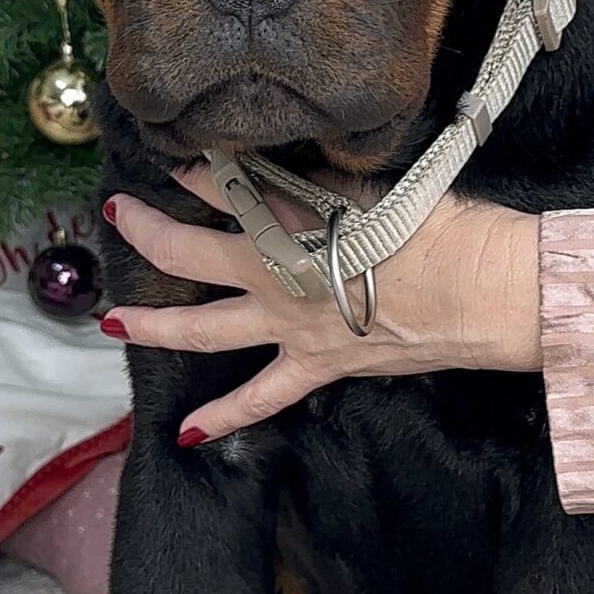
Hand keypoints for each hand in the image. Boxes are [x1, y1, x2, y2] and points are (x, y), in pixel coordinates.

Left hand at [104, 167, 541, 444]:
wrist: (481, 287)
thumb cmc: (443, 228)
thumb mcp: (376, 186)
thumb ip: (321, 180)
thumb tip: (289, 170)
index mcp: (294, 217)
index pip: (227, 185)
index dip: (198, 170)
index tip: (180, 159)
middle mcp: (278, 271)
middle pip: (191, 251)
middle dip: (149, 230)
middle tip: (119, 213)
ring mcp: (291, 323)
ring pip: (203, 328)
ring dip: (153, 324)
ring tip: (112, 323)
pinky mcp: (318, 363)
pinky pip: (261, 397)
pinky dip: (223, 417)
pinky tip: (186, 434)